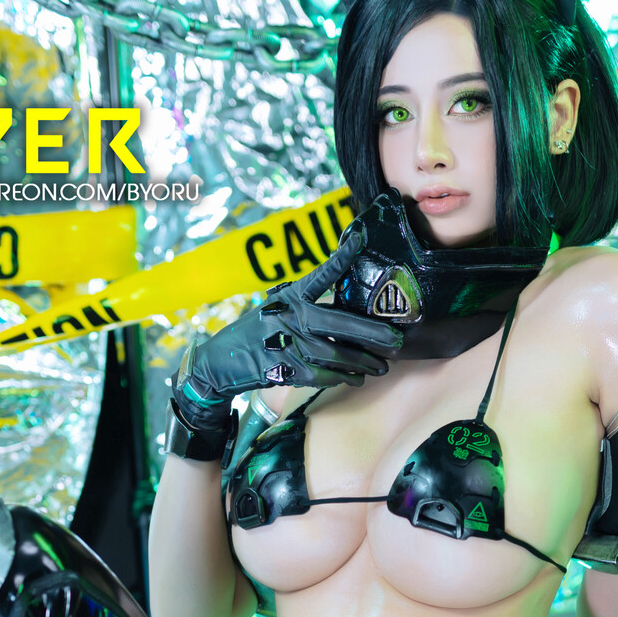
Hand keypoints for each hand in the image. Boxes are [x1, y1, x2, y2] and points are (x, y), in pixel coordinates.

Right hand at [172, 225, 401, 447]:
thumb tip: (346, 307)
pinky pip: (322, 374)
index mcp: (290, 296)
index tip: (360, 238)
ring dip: (362, 361)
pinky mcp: (284, 368)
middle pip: (338, 321)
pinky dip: (342, 377)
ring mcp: (287, 343)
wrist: (221, 361)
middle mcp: (290, 316)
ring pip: (335, 353)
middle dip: (371, 331)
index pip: (320, 274)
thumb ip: (306, 304)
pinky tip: (357, 378)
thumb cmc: (256, 332)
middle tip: (397, 338)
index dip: (340, 258)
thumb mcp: (276, 307)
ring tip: (382, 365)